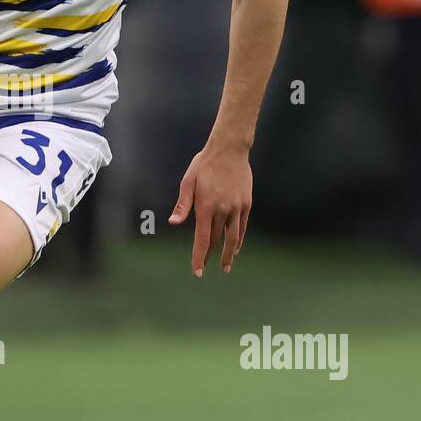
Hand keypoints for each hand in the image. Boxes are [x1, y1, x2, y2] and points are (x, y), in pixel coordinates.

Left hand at [167, 144, 251, 276]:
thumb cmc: (204, 164)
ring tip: (226, 267)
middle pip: (216, 240)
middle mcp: (223, 210)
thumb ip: (183, 205)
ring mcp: (237, 208)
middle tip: (205, 268)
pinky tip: (236, 248)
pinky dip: (239, 239)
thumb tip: (174, 222)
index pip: (202, 239)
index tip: (197, 271)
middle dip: (210, 256)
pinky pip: (242, 227)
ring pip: (233, 237)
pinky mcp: (246, 204)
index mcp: (206, 206)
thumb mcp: (188, 182)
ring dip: (229, 254)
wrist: (230, 149)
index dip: (199, 257)